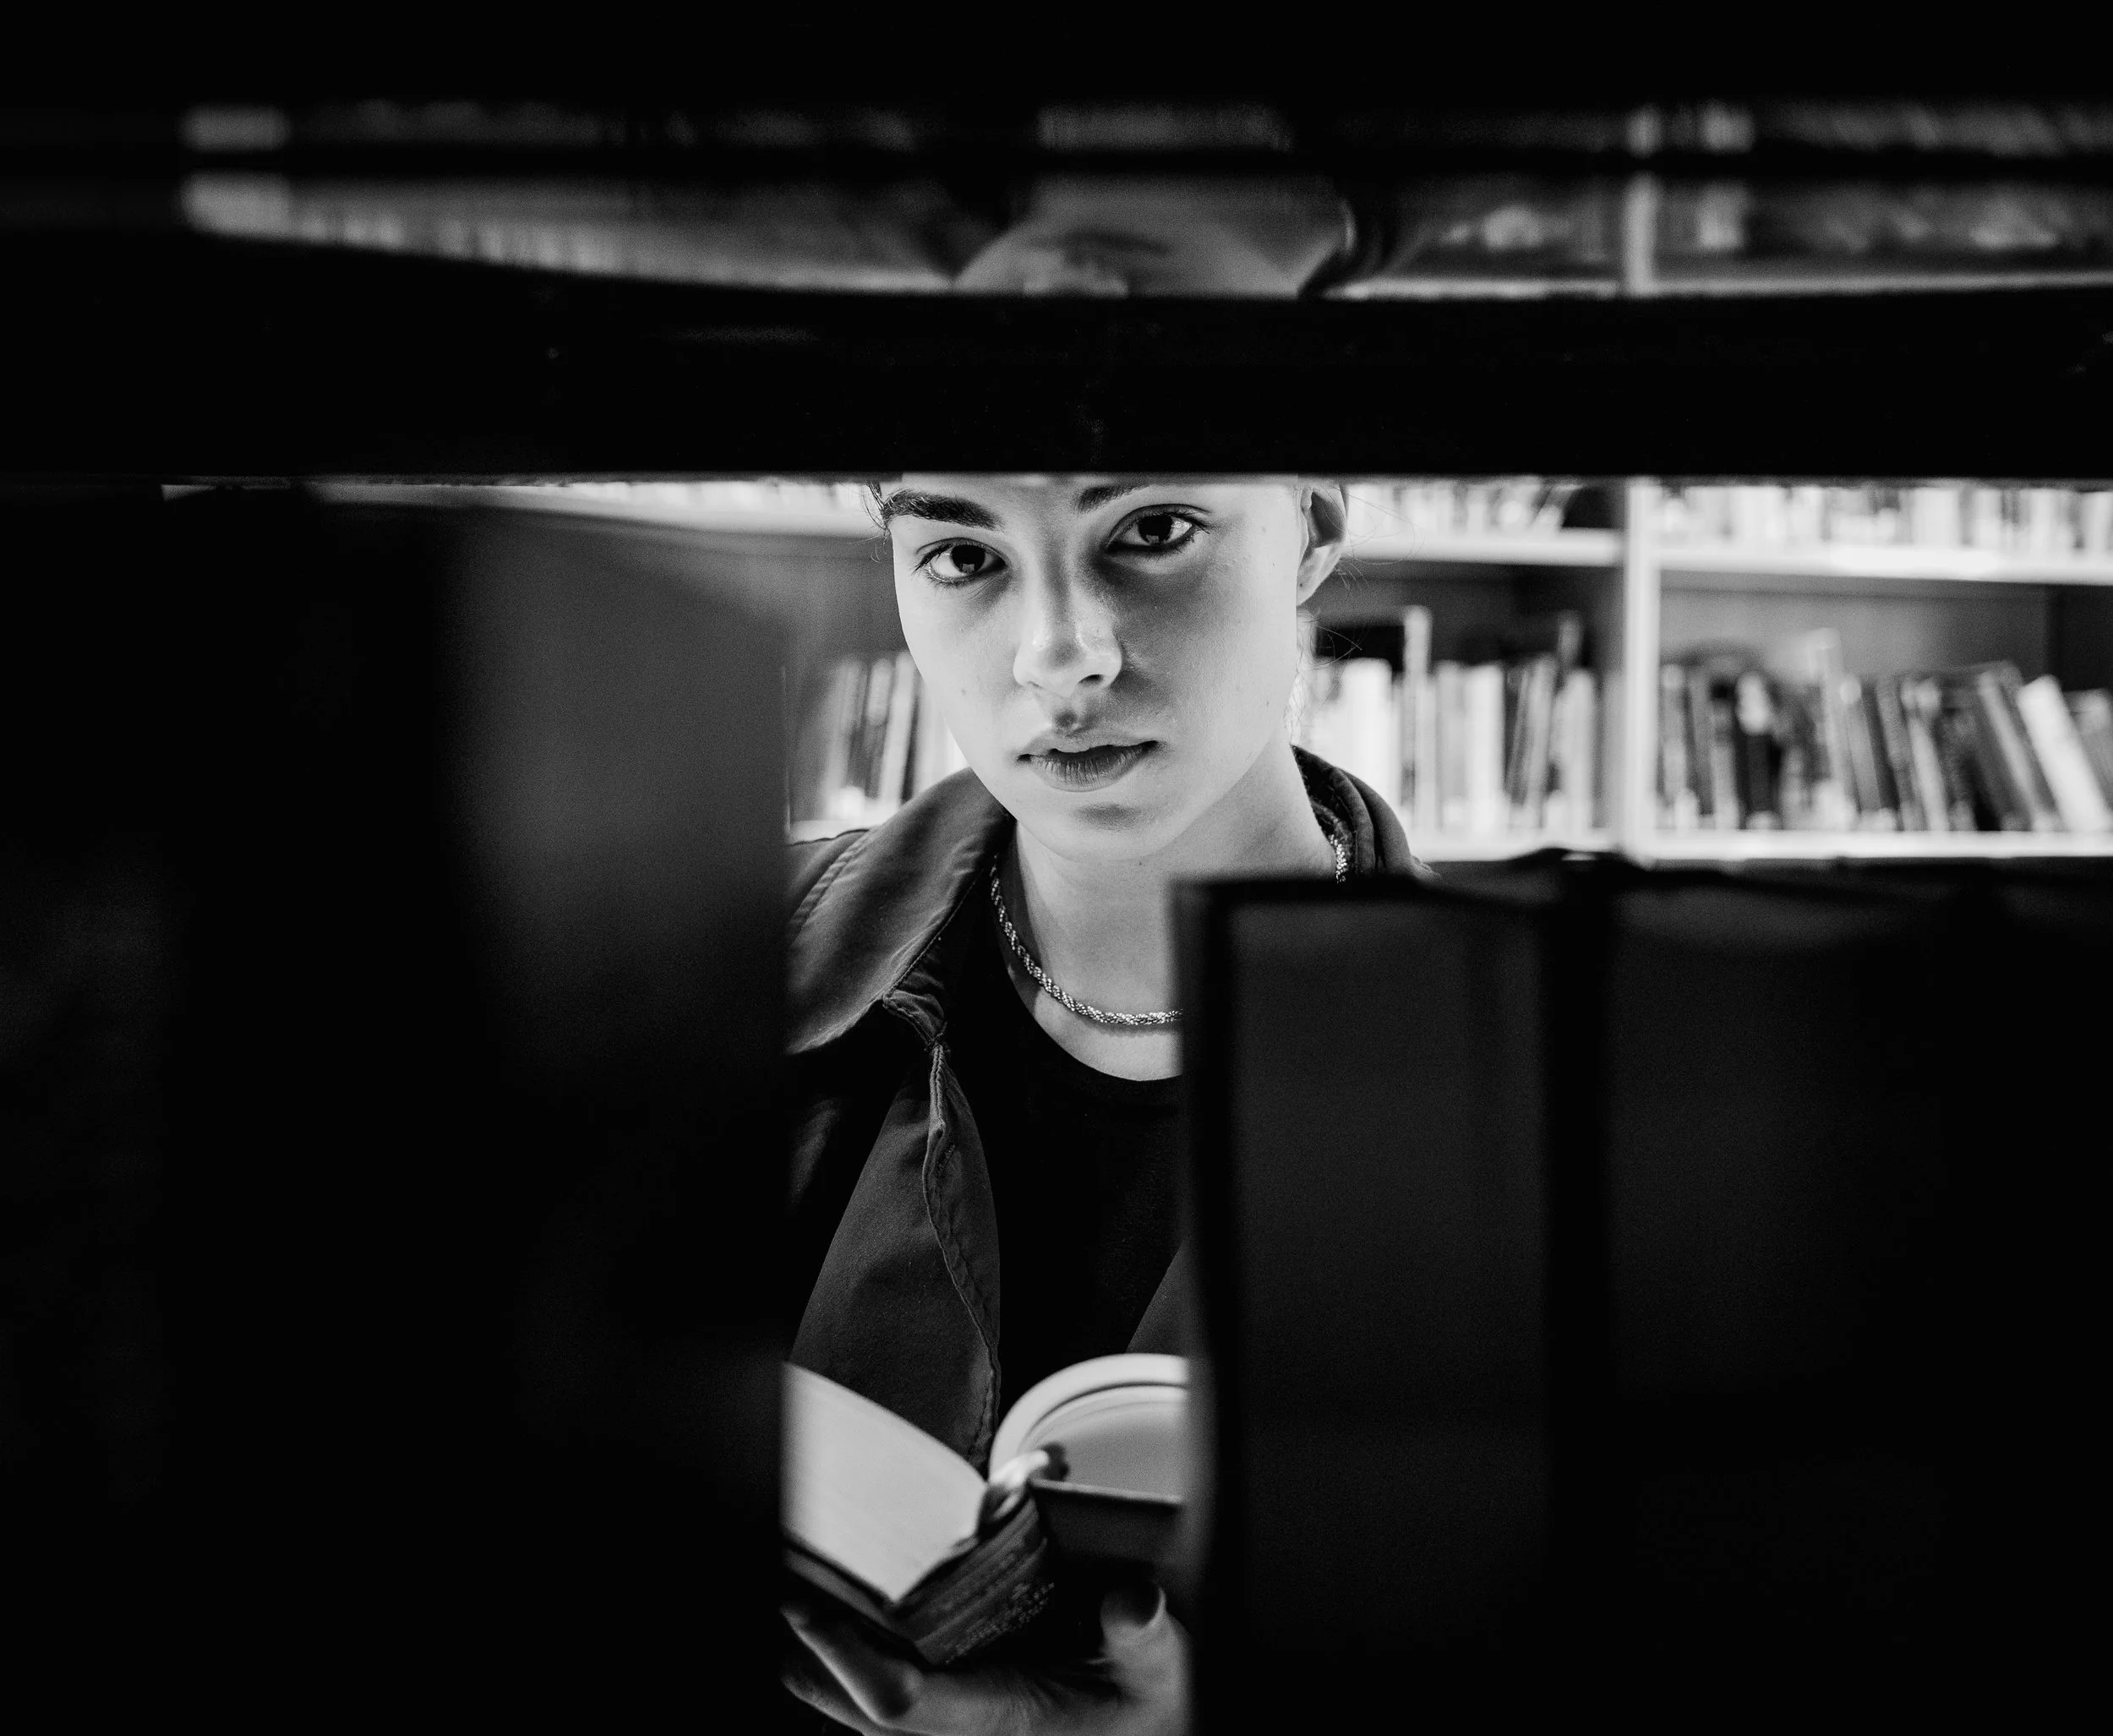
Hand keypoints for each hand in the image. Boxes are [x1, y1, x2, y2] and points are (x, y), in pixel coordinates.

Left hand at [782, 1582, 1187, 1734]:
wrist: (1147, 1733)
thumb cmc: (1148, 1703)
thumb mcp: (1160, 1667)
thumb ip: (1143, 1635)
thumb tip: (1132, 1602)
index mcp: (1000, 1725)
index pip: (900, 1702)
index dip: (845, 1657)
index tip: (801, 1606)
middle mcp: (962, 1735)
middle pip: (852, 1706)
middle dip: (807, 1648)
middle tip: (773, 1578)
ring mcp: (950, 1731)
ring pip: (852, 1707)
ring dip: (816, 1653)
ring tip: (783, 1587)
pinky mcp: (948, 1719)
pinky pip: (877, 1697)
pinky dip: (843, 1660)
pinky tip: (822, 1614)